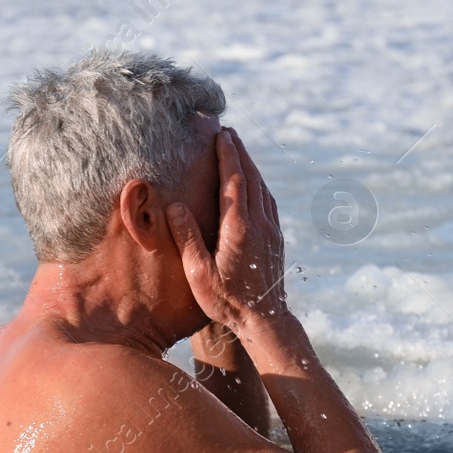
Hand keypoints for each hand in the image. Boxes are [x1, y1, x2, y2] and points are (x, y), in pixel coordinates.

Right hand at [168, 128, 287, 334]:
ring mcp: (272, 230)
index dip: (227, 155)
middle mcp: (260, 224)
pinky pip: (268, 201)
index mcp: (239, 229)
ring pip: (262, 187)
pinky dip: (258, 184)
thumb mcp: (199, 274)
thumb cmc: (228, 302)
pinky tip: (252, 183)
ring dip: (249, 166)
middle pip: (250, 177)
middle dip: (239, 152)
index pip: (234, 181)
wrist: (266, 320)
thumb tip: (175, 207)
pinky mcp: (277, 238)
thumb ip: (188, 238)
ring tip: (237, 150)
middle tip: (228, 131)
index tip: (221, 134)